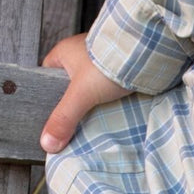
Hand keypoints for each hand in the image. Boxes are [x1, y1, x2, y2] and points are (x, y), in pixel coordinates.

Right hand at [39, 33, 131, 153]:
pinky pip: (110, 86)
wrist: (147, 50)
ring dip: (94, 102)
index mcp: (64, 52)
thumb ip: (64, 118)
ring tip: (94, 121)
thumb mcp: (81, 94)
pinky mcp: (121, 66)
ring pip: (91, 87)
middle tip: (73, 123)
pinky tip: (113, 111)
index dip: (46, 96)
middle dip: (73, 104)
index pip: (46, 76)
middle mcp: (82, 53)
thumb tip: (48, 143)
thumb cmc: (109, 63)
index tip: (51, 116)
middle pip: (70, 85)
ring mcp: (102, 59)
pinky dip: (111, 98)